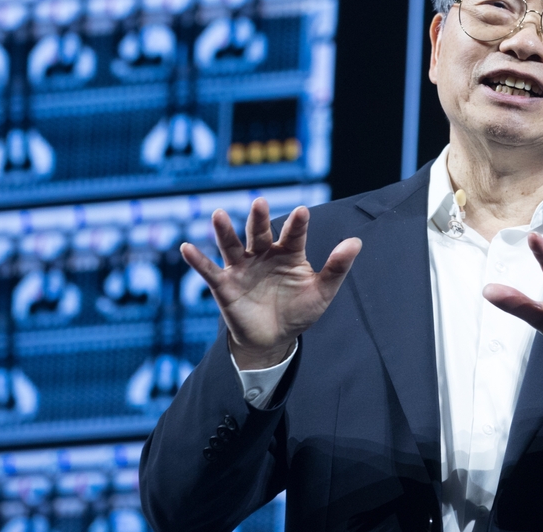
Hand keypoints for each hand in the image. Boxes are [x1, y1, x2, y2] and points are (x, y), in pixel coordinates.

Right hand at [180, 198, 361, 369]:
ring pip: (232, 245)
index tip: (303, 212)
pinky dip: (197, 260)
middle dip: (259, 219)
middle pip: (260, 233)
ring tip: (218, 215)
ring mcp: (243, 267)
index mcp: (289, 253)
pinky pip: (209, 270)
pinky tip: (186, 247)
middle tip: (260, 203)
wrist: (275, 339)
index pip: (294, 235)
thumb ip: (337, 267)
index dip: (298, 224)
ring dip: (224, 231)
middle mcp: (264, 254)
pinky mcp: (225, 285)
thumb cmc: (300, 310)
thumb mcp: (322, 291)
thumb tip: (356, 242)